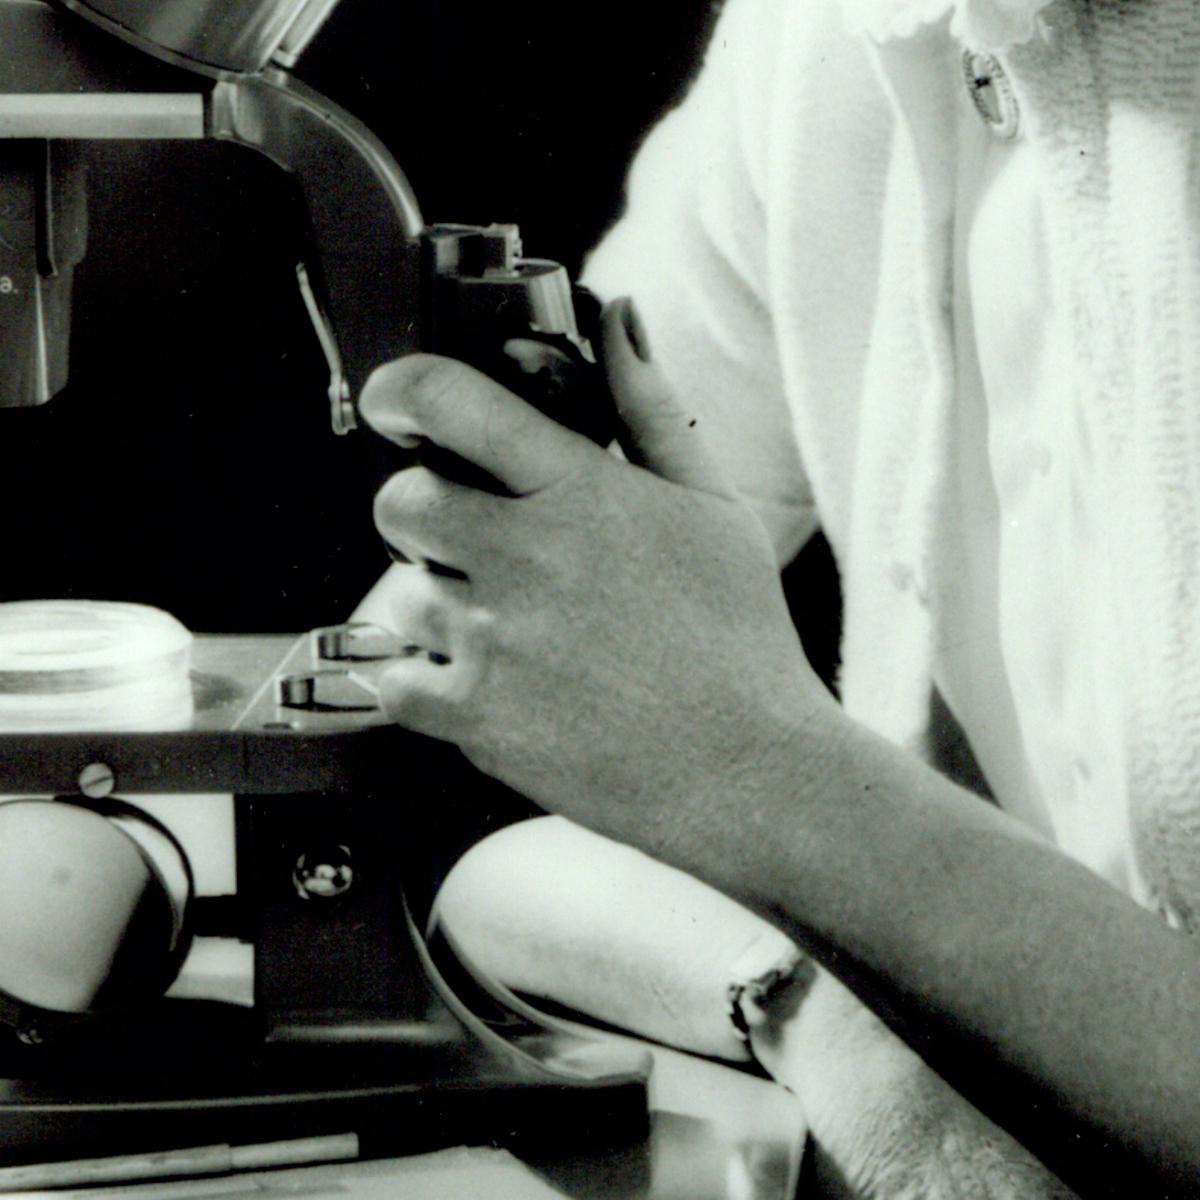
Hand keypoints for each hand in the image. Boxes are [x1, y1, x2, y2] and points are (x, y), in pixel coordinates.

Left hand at [359, 300, 818, 855]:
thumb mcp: (711, 507)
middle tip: (462, 533)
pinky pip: (396, 682)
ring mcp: (493, 642)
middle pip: (399, 501)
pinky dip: (422, 680)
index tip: (397, 401)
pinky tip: (482, 680)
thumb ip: (650, 408)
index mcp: (579, 494)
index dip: (403, 388)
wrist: (743, 768)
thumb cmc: (738, 640)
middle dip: (418, 507)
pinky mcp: (475, 719)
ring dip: (434, 601)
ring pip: (398, 595)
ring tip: (501, 625)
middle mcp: (526, 558)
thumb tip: (621, 321)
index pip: (452, 403)